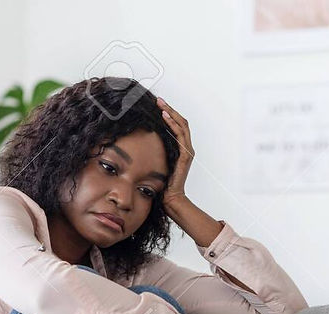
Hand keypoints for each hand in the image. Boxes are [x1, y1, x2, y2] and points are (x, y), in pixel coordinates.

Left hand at [156, 96, 193, 210]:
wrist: (170, 197)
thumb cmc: (163, 182)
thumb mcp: (157, 161)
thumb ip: (155, 150)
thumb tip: (142, 138)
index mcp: (180, 148)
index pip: (177, 125)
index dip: (169, 113)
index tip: (158, 105)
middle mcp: (186, 148)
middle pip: (181, 122)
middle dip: (170, 109)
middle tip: (159, 101)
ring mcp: (186, 151)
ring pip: (182, 126)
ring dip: (171, 113)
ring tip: (161, 106)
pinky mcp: (185, 156)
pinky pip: (180, 135)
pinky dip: (173, 124)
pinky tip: (165, 118)